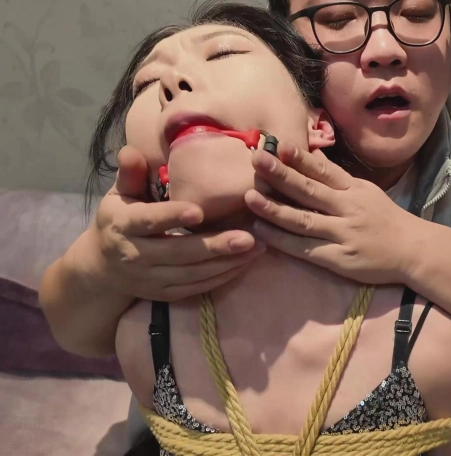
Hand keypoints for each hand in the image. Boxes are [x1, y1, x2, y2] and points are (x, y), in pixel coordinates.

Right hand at [71, 146, 264, 301]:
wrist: (102, 267)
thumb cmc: (118, 220)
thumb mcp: (118, 195)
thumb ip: (129, 175)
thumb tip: (130, 150)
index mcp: (124, 225)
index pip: (149, 221)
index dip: (172, 217)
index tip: (199, 210)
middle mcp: (136, 255)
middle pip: (180, 252)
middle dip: (215, 246)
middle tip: (248, 237)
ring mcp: (152, 278)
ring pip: (193, 273)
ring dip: (227, 262)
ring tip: (257, 247)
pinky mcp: (166, 293)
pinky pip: (198, 287)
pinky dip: (223, 276)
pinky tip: (245, 263)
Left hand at [246, 142, 424, 284]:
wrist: (414, 250)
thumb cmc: (386, 220)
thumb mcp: (366, 193)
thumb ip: (338, 181)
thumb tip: (308, 161)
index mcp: (354, 190)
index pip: (325, 171)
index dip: (301, 158)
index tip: (278, 145)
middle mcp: (348, 208)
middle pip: (310, 190)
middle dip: (281, 175)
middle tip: (256, 160)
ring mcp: (344, 234)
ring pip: (305, 220)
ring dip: (275, 208)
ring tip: (250, 198)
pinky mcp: (340, 258)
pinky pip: (306, 248)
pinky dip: (283, 240)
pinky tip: (263, 231)